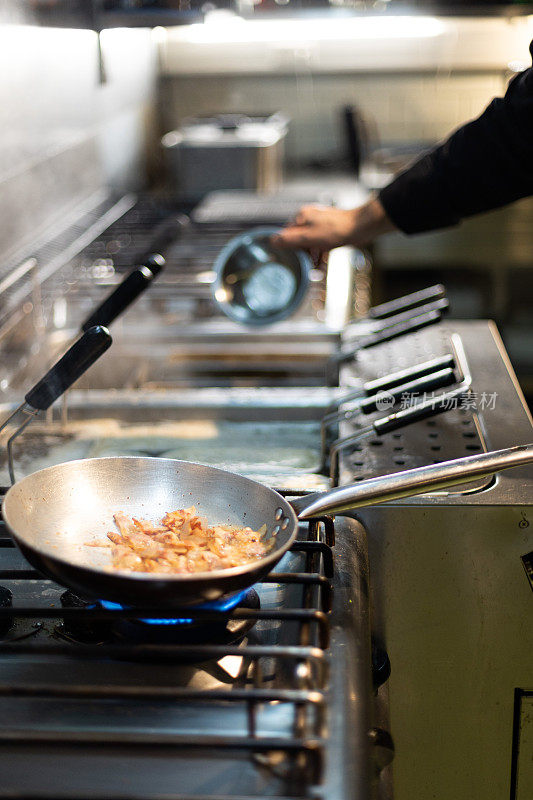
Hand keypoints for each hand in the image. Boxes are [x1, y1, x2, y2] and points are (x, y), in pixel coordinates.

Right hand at [272, 198, 395, 254]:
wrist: (361, 227)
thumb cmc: (336, 230)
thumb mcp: (308, 238)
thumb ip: (289, 239)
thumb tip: (272, 240)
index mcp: (302, 217)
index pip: (287, 233)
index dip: (289, 247)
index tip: (292, 259)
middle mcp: (310, 218)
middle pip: (299, 239)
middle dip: (302, 254)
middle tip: (306, 266)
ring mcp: (320, 225)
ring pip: (310, 243)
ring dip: (312, 257)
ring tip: (315, 268)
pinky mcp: (330, 231)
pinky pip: (320, 245)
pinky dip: (321, 255)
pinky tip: (322, 265)